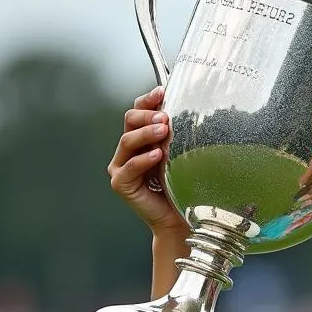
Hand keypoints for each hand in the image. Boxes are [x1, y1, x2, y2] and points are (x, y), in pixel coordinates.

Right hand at [107, 87, 186, 237]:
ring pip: (128, 140)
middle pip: (130, 121)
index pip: (139, 112)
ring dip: (146, 133)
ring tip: (163, 130)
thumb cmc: (183, 187)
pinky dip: (143, 160)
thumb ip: (178, 136)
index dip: (148, 100)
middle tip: (165, 117)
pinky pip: (129, 167)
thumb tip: (190, 110)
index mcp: (142, 140)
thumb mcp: (182, 155)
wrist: (180, 219)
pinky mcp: (121, 183)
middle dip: (147, 115)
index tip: (162, 92)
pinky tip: (157, 155)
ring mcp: (122, 166)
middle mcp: (129, 150)